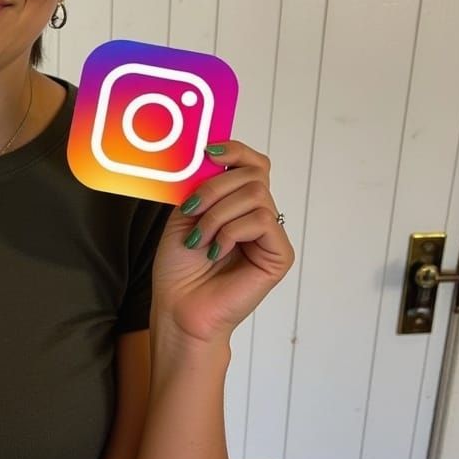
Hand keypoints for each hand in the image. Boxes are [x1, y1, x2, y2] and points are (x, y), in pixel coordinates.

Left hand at [150, 141, 294, 346]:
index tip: (208, 151)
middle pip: (253, 175)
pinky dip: (231, 232)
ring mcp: (271, 236)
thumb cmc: (179, 269)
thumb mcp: (184, 214)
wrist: (179, 308)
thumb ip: (202, 184)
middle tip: (191, 212)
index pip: (253, 164)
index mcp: (237, 204)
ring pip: (256, 195)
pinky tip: (214, 251)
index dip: (235, 150)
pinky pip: (262, 221)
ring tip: (200, 240)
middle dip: (214, 188)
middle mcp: (258, 216)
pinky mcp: (279, 255)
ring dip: (217, 214)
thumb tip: (212, 152)